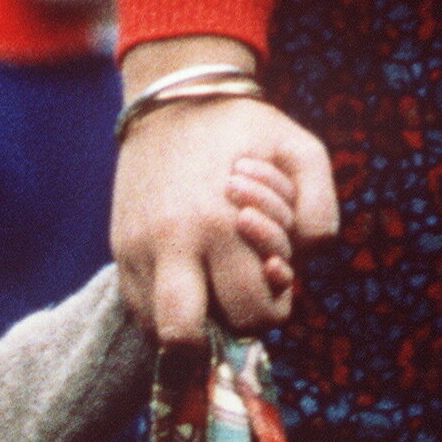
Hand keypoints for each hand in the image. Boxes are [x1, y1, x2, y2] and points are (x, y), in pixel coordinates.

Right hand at [113, 37, 337, 343]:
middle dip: (227, 326)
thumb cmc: (245, 130)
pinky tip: (189, 273)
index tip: (274, 273)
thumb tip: (303, 263)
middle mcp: (170, 247)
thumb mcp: (302, 150)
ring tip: (210, 279)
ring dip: (194, 321)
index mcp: (219, 224)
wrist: (172, 102)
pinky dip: (169, 308)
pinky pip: (143, 313)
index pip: (249, 313)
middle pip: (192, 338)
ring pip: (160, 334)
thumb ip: (321, 210)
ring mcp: (136, 254)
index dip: (271, 307)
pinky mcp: (119, 254)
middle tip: (241, 290)